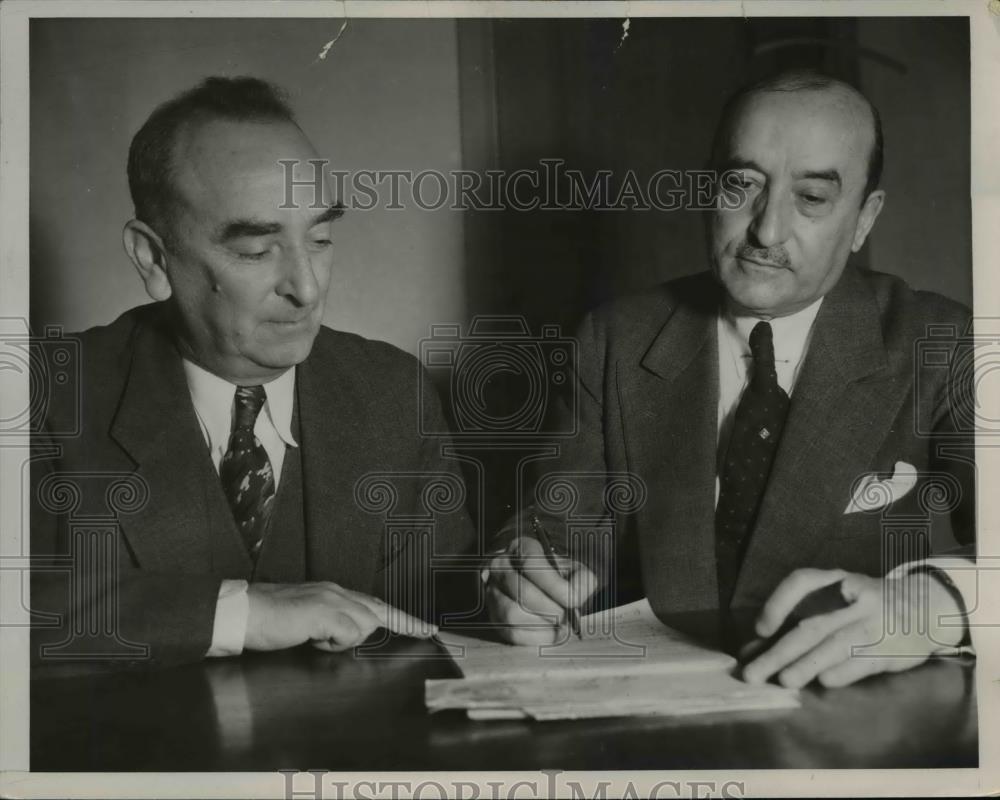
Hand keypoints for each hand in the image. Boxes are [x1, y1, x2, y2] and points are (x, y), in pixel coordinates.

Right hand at [245, 582, 435, 652]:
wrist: (243, 612)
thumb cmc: (268, 620)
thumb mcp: (306, 621)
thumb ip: (329, 625)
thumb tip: (344, 637)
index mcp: (332, 592)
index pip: (373, 604)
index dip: (399, 616)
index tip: (422, 625)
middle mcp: (336, 591)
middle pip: (381, 609)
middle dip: (408, 622)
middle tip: (431, 630)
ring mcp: (332, 600)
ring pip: (364, 625)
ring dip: (344, 640)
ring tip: (313, 637)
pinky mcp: (325, 612)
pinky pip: (347, 634)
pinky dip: (332, 643)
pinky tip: (311, 638)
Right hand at [484, 536, 597, 644]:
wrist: (540, 589)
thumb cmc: (558, 579)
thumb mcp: (573, 570)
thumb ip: (582, 580)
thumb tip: (576, 596)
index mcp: (521, 547)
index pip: (531, 564)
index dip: (554, 586)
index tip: (573, 601)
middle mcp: (501, 566)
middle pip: (521, 592)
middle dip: (550, 609)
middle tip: (567, 617)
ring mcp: (493, 591)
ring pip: (512, 613)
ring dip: (542, 625)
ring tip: (559, 626)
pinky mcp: (493, 616)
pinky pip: (510, 633)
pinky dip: (535, 638)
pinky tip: (550, 633)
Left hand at [741, 568, 965, 688]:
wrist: (927, 607)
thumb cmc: (865, 605)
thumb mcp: (837, 599)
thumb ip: (800, 617)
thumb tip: (753, 648)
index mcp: (836, 580)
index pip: (802, 582)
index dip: (777, 604)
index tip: (760, 630)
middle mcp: (854, 598)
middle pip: (812, 625)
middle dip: (779, 652)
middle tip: (752, 674)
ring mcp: (875, 622)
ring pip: (836, 644)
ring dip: (807, 664)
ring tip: (783, 681)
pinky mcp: (892, 648)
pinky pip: (863, 661)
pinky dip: (842, 672)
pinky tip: (823, 682)